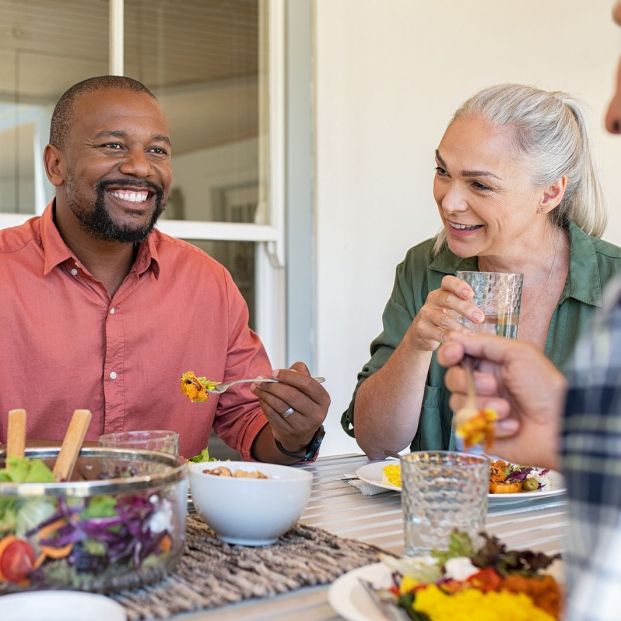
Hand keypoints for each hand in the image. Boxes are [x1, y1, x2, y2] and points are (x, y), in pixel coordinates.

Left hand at [252, 361, 329, 452]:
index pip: (306, 383)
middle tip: (260, 379)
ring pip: (279, 405)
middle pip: (292, 395)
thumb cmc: (303, 404)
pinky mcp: (288, 431)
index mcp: (323, 399)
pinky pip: (272, 414)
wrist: (300, 433)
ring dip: (265, 393)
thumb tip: (285, 371)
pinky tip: (261, 397)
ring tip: (256, 386)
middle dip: (273, 385)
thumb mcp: (306, 388)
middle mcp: (315, 413)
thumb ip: (299, 374)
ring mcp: (302, 425)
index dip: (288, 376)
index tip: (274, 372)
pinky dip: (264, 403)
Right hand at [407, 275, 483, 350]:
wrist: (422, 334)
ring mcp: (425, 313)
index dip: (458, 286)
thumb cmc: (446, 318)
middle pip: (447, 299)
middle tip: (479, 318)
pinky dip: (448, 338)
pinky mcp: (421, 328)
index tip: (471, 295)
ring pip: (442, 318)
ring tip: (471, 335)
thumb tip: (499, 312)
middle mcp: (432, 299)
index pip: (448, 281)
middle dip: (464, 308)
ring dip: (458, 326)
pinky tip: (458, 342)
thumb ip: (469, 306)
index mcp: (443, 291)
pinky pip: (436, 333)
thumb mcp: (455, 309)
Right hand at [438, 331, 566, 468]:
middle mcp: (481, 385)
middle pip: (451, 379)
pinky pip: (468, 427)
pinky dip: (492, 425)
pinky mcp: (481, 431)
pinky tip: (512, 425)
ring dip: (484, 406)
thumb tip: (454, 336)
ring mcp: (480, 408)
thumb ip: (484, 343)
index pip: (456, 355)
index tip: (455, 354)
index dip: (449, 353)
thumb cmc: (544, 388)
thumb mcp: (519, 354)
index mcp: (489, 365)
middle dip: (468, 382)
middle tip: (492, 385)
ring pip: (456, 403)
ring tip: (507, 409)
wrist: (560, 425)